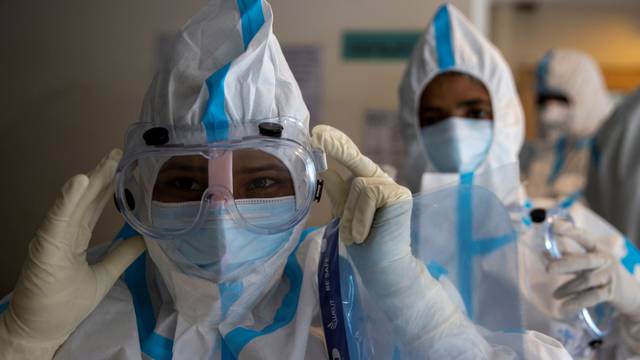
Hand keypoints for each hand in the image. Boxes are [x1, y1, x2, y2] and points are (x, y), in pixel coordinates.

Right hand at [0, 149, 145, 358]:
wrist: (42, 330)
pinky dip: (68, 199)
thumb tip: (143, 239)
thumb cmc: (65, 304)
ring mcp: (52, 238)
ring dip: (90, 180)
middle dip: (103, 175)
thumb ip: (122, 255)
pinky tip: (80, 181)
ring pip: (73, 202)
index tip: (124, 166)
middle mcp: (63, 233)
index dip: (108, 186)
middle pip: (86, 199)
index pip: (94, 206)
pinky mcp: (44, 247)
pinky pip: (57, 219)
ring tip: (108, 160)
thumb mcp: (104, 276)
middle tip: (119, 152)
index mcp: (75, 238)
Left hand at [310, 125, 410, 244]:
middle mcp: (382, 182)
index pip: (352, 161)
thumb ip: (338, 192)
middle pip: (356, 161)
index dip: (337, 145)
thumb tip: (325, 171)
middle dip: (338, 147)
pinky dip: (361, 216)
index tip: (318, 133)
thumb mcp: (344, 214)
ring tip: (355, 236)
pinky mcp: (399, 195)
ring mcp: (392, 187)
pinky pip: (369, 194)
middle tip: (317, 134)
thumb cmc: (364, 244)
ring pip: (359, 185)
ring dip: (351, 214)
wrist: (380, 267)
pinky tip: (363, 235)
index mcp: (368, 184)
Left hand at [549, 221, 639, 315]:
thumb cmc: (603, 275)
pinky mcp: (611, 293)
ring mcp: (609, 276)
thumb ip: (569, 260)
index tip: (554, 225)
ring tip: (555, 295)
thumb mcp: (589, 264)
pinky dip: (577, 301)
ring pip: (586, 280)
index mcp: (598, 250)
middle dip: (565, 264)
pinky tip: (565, 306)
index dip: (570, 231)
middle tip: (548, 269)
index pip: (584, 237)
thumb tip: (544, 254)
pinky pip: (592, 297)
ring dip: (567, 288)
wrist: (633, 295)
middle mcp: (605, 260)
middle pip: (584, 260)